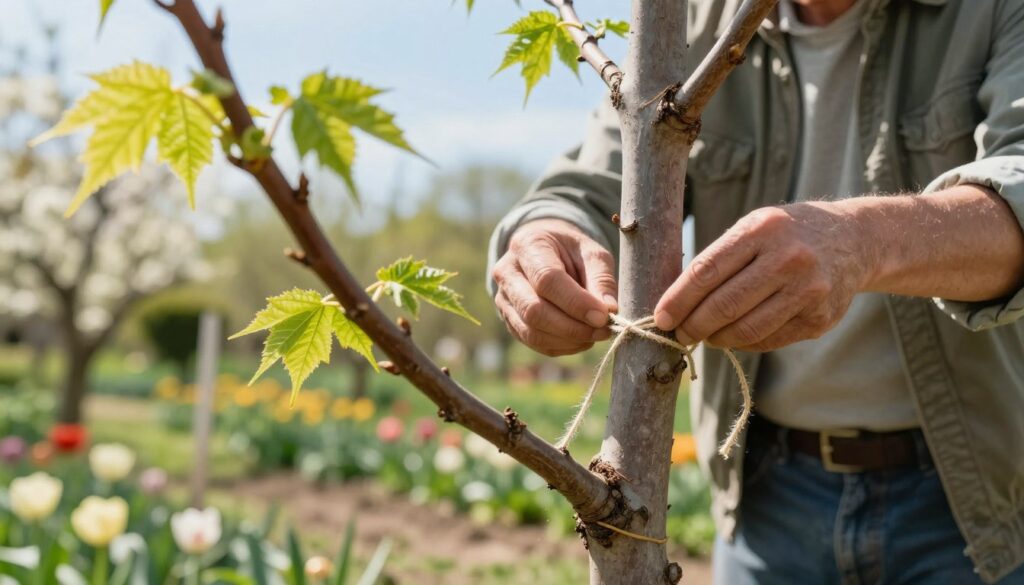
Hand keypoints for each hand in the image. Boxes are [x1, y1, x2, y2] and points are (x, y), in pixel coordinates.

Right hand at [492, 219, 617, 355]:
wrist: (546, 251)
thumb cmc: (572, 251)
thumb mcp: (592, 252)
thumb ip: (601, 278)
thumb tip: (609, 311)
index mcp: (527, 245)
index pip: (547, 280)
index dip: (576, 303)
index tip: (603, 316)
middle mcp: (507, 272)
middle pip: (534, 310)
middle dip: (572, 327)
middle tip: (603, 330)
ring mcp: (503, 298)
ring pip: (531, 331)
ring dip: (568, 340)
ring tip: (595, 335)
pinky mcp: (508, 319)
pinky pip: (532, 342)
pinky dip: (561, 347)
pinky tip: (581, 340)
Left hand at [653, 203, 871, 351]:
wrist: (854, 240)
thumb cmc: (787, 235)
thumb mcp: (755, 227)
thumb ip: (719, 258)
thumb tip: (674, 300)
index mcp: (762, 229)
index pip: (707, 270)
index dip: (678, 299)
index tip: (660, 317)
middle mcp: (788, 258)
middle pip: (725, 305)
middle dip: (693, 325)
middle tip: (678, 334)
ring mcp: (808, 290)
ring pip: (746, 329)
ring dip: (716, 339)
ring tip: (704, 336)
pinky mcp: (820, 318)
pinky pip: (769, 340)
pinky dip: (743, 342)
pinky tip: (733, 336)